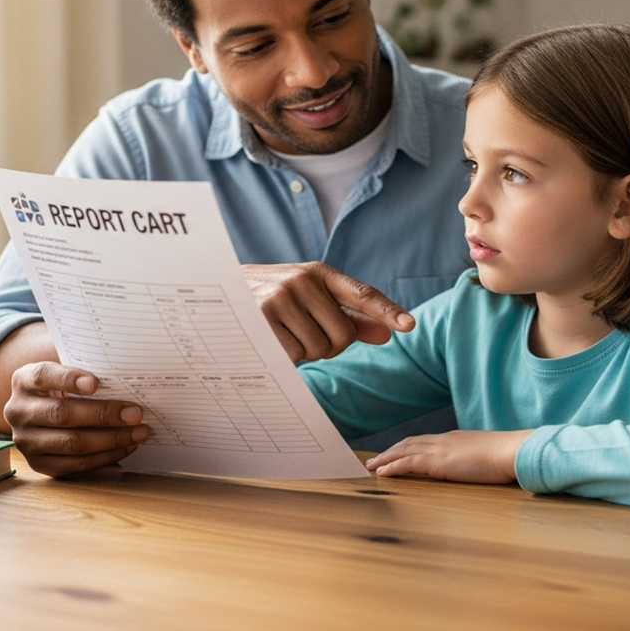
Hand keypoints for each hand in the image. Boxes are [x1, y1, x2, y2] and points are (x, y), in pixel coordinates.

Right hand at [2, 360, 150, 477]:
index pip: (43, 376)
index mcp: (23, 380)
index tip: (96, 383)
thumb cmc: (62, 385)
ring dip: (111, 439)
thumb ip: (84, 367)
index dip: (69, 379)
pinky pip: (75, 465)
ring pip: (71, 443)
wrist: (40, 410)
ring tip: (139, 432)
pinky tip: (126, 447)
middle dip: (103, 414)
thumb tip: (123, 372)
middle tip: (135, 413)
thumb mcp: (64, 369)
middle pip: (62, 414)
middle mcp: (18, 411)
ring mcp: (26, 441)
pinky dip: (104, 457)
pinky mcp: (39, 464)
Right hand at [243, 262, 414, 361]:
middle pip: (342, 336)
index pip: (362, 293)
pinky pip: (294, 355)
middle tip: (304, 332)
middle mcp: (303, 281)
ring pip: (318, 349)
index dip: (387, 311)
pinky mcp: (263, 317)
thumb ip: (351, 316)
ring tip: (285, 332)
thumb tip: (387, 333)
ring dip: (305, 352)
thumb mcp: (313, 299)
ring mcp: (282, 297)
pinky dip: (287, 356)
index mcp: (321, 274)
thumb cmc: (276, 298)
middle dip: (328, 345)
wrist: (220, 289)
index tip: (409, 325)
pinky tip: (272, 339)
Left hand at [365, 429, 531, 483]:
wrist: (513, 451)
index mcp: (453, 439)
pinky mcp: (438, 462)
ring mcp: (439, 450)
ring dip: (385, 459)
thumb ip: (476, 460)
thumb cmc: (507, 457)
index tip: (394, 453)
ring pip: (403, 452)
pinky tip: (382, 474)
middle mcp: (442, 441)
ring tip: (371, 467)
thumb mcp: (487, 457)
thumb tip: (477, 466)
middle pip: (408, 444)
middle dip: (390, 452)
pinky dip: (393, 467)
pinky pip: (408, 463)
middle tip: (374, 461)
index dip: (405, 447)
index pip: (422, 441)